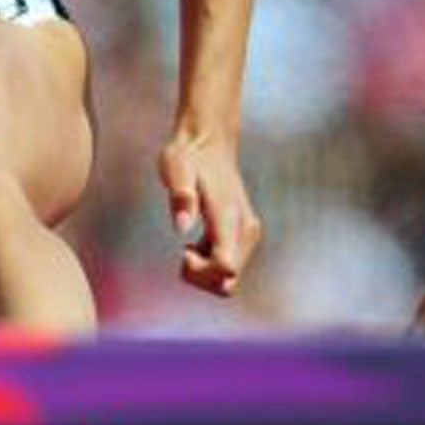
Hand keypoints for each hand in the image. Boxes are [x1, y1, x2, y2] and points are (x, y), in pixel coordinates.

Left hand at [157, 130, 261, 297]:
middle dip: (200, 276)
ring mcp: (248, 235)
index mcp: (229, 217)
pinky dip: (208, 267)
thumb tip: (182, 227)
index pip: (225, 266)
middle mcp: (246, 230)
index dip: (200, 270)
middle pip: (228, 281)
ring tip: (189, 247)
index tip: (184, 249)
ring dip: (204, 273)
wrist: (210, 143)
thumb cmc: (188, 155)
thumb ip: (180, 195)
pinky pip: (228, 272)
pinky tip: (195, 245)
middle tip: (184, 250)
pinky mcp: (245, 238)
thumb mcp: (175, 167)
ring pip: (230, 281)